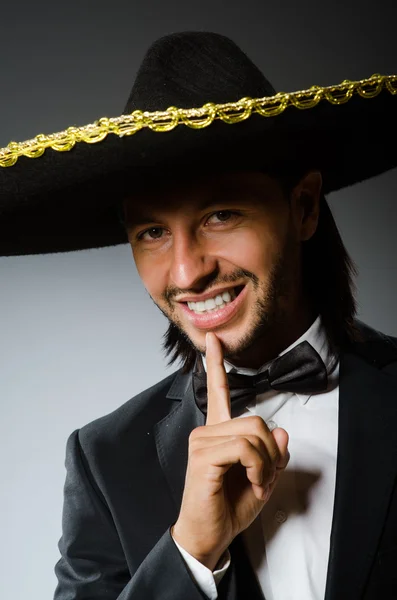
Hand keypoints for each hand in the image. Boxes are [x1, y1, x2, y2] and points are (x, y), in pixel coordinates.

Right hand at [172, 332, 288, 569]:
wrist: (209, 535)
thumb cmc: (229, 507)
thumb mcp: (262, 479)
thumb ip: (272, 454)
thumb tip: (282, 432)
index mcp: (218, 432)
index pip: (218, 391)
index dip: (216, 364)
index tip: (215, 340)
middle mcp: (207, 431)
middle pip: (256, 419)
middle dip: (270, 451)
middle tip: (263, 476)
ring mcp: (202, 441)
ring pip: (253, 433)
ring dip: (265, 463)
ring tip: (256, 482)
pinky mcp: (203, 456)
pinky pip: (244, 448)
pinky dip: (257, 467)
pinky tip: (250, 482)